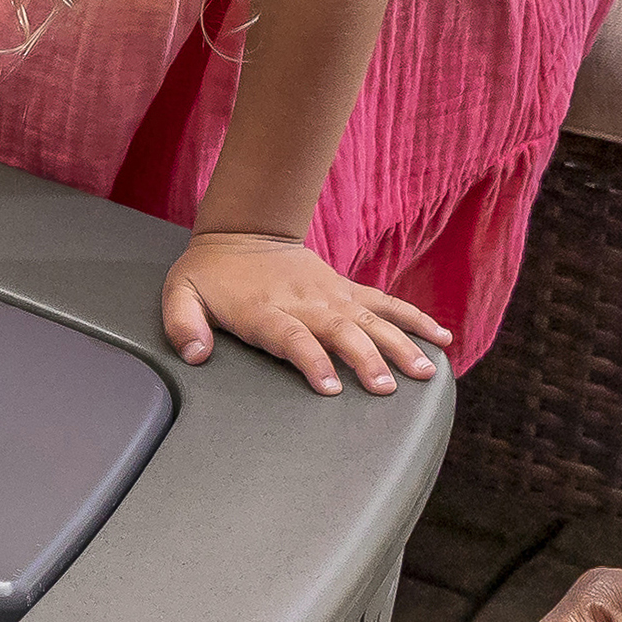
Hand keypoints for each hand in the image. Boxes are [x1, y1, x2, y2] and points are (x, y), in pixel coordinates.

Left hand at [160, 228, 448, 395]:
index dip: (311, 361)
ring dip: (401, 344)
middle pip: (341, 332)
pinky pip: (388, 305)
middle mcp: (305, 303)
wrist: (241, 233)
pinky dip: (416, 319)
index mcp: (265, 311)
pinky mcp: (348, 290)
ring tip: (424, 372)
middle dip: (365, 359)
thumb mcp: (180, 294)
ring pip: (373, 320)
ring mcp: (331, 296)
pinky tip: (442, 340)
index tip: (330, 387)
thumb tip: (194, 355)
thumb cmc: (209, 274)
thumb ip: (182, 325)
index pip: (293, 338)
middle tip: (386, 388)